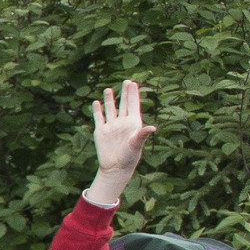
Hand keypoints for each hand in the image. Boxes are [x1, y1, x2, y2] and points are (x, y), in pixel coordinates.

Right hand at [88, 80, 152, 202]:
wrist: (115, 168)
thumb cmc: (129, 157)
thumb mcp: (136, 145)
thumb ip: (142, 135)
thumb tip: (153, 128)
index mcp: (133, 123)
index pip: (133, 105)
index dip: (133, 94)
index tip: (133, 83)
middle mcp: (122, 123)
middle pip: (123, 104)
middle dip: (125, 93)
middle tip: (126, 81)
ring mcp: (111, 126)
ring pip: (110, 109)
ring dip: (110, 99)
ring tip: (109, 89)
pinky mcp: (100, 131)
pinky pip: (99, 118)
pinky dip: (97, 110)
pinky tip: (96, 103)